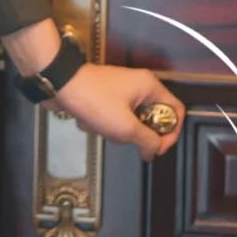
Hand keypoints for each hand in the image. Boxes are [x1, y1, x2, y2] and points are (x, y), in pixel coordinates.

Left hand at [43, 62, 184, 162]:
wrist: (60, 84)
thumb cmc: (95, 101)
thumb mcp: (125, 127)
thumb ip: (147, 141)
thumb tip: (154, 152)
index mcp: (150, 87)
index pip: (176, 111)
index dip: (171, 133)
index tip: (156, 148)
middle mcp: (140, 86)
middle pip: (154, 118)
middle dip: (138, 133)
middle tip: (125, 138)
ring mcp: (122, 90)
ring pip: (132, 121)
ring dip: (117, 131)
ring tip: (103, 127)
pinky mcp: (106, 96)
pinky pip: (114, 117)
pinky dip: (103, 124)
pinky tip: (90, 122)